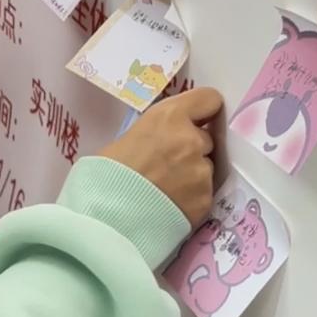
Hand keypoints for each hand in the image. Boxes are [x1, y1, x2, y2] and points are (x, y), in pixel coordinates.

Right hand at [100, 87, 222, 227]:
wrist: (108, 216)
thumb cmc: (107, 172)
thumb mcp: (130, 136)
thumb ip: (158, 132)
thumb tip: (166, 138)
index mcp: (170, 117)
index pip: (209, 99)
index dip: (203, 110)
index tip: (197, 120)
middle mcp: (192, 140)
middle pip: (207, 138)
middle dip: (192, 148)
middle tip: (169, 163)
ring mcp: (202, 171)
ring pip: (205, 167)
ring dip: (192, 174)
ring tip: (166, 188)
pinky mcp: (206, 200)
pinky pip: (203, 193)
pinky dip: (191, 197)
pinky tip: (170, 204)